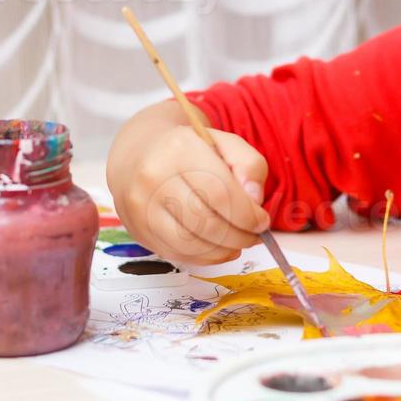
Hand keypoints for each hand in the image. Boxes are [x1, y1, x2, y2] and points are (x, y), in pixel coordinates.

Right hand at [109, 124, 270, 265]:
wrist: (140, 155)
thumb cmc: (189, 151)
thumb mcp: (225, 143)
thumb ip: (249, 165)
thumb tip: (255, 199)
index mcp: (179, 149)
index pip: (220, 193)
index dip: (247, 215)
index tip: (262, 221)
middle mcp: (154, 177)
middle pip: (205, 223)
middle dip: (238, 236)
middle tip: (253, 236)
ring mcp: (142, 207)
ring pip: (190, 244)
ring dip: (223, 250)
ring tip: (237, 242)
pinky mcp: (139, 230)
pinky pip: (177, 254)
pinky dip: (204, 257)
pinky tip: (217, 247)